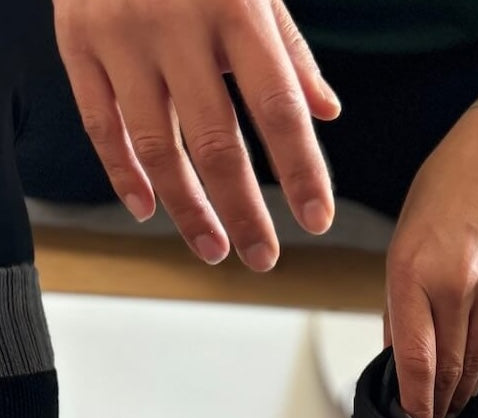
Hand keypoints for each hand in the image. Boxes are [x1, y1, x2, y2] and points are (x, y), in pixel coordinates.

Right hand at [54, 0, 338, 270]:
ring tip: (214, 249)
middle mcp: (177, 26)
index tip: (317, 221)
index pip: (279, 108)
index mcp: (237, 10)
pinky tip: (147, 210)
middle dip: (244, 211)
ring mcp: (122, 36)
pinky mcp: (77, 42)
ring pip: (156, 145)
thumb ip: (290, 51)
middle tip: (263, 259)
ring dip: (187, 208)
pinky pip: (99, 124)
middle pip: (217, 142)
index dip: (301, 170)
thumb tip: (326, 113)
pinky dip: (123, 174)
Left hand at [385, 120, 477, 417]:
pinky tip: (473, 373)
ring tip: (451, 406)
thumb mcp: (402, 246)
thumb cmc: (442, 196)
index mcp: (414, 272)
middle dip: (439, 402)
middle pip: (449, 367)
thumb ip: (400, 308)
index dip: (415, 399)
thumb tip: (399, 358)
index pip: (416, 357)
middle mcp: (456, 283)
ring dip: (462, 389)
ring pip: (477, 360)